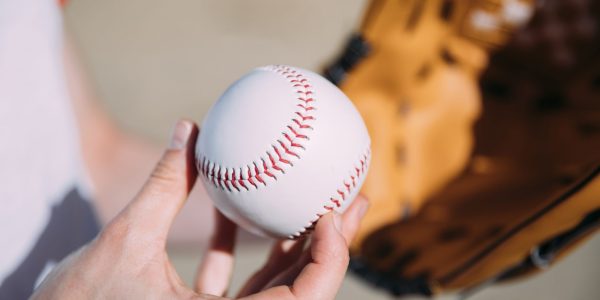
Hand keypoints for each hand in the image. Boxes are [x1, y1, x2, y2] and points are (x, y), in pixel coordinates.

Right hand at [31, 119, 368, 299]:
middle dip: (332, 241)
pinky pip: (236, 283)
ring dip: (296, 243)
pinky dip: (244, 248)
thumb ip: (163, 188)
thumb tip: (187, 130)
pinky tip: (242, 209)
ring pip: (273, 285)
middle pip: (302, 287)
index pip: (305, 298)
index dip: (332, 255)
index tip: (335, 207)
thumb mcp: (123, 242)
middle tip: (351, 194)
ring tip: (315, 197)